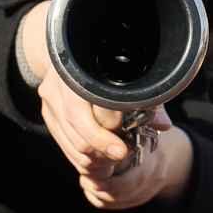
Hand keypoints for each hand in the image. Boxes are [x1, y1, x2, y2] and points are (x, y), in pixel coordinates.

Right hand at [22, 3, 192, 208]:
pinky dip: (83, 161)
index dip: (111, 129)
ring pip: (72, 143)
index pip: (95, 104)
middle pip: (79, 127)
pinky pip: (65, 147)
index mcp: (85, 67)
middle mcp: (63, 82)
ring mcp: (52, 100)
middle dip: (103, 149)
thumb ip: (148, 97)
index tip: (126, 146)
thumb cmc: (111, 62)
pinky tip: (101, 162)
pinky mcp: (49, 115)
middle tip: (123, 155)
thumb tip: (163, 125)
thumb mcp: (133, 73)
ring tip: (115, 162)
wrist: (74, 50)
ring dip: (96, 160)